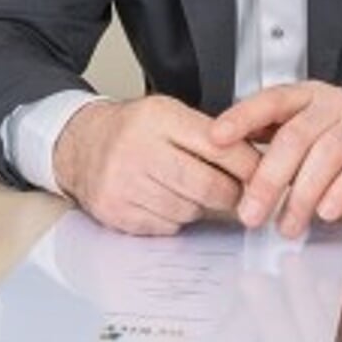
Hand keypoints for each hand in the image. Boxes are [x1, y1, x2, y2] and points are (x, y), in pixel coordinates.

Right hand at [52, 95, 261, 235]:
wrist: (79, 145)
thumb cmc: (131, 131)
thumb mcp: (169, 115)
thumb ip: (211, 136)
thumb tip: (261, 164)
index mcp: (158, 118)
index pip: (220, 147)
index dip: (248, 166)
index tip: (262, 175)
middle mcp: (138, 150)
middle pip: (208, 186)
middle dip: (230, 194)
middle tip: (236, 193)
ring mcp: (125, 184)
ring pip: (189, 211)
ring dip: (199, 206)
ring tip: (188, 190)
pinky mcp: (117, 212)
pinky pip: (166, 227)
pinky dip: (173, 218)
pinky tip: (163, 200)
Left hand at [211, 82, 341, 237]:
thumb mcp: (308, 137)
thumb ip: (272, 144)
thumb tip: (227, 163)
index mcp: (307, 98)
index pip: (269, 101)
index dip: (241, 118)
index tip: (215, 140)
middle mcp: (334, 103)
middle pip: (295, 136)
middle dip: (269, 179)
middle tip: (252, 214)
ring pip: (327, 153)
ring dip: (302, 194)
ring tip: (288, 225)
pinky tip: (326, 212)